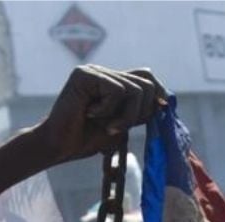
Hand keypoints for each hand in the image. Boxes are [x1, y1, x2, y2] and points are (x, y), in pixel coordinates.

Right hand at [34, 66, 165, 162]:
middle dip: (141, 112)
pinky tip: (89, 114)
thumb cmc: (87, 139)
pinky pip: (116, 91)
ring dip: (125, 117)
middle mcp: (104, 72)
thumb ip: (140, 111)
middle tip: (118, 128)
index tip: (156, 115)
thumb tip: (164, 101)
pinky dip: (108, 111)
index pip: (147, 77)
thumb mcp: (122, 125)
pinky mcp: (84, 74)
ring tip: (106, 126)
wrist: (59, 146)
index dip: (158, 94)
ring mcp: (94, 71)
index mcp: (113, 81)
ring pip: (135, 90)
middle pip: (146, 83)